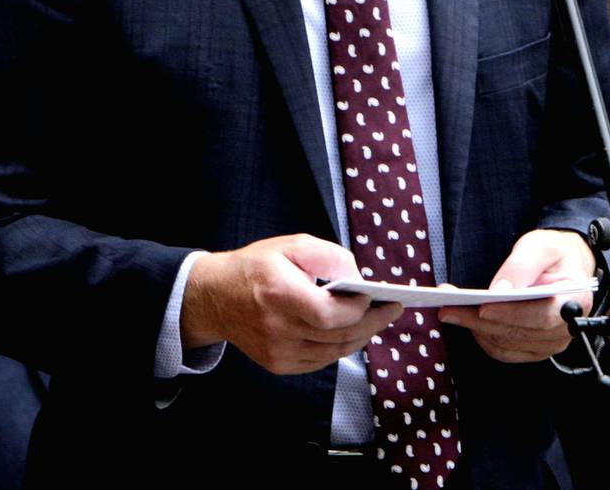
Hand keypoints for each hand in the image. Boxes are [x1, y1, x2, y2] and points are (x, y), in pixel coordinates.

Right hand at [182, 234, 402, 374]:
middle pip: (338, 336)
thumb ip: (328, 256)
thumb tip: (358, 278)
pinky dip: (339, 346)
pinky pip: (321, 360)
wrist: (216, 298)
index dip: (359, 309)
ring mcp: (277, 351)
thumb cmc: (257, 267)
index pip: (330, 315)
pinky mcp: (278, 364)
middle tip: (393, 310)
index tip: (376, 296)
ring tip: (377, 320)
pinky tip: (349, 331)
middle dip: (372, 323)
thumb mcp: (292, 245)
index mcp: (279, 294)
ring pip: (334, 352)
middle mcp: (277, 328)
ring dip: (360, 336)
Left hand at [438, 229, 594, 363]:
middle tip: (448, 306)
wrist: (562, 267)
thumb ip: (523, 266)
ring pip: (505, 343)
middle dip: (479, 320)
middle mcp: (565, 329)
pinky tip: (465, 320)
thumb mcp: (541, 246)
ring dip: (474, 328)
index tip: (483, 307)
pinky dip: (481, 336)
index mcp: (575, 301)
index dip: (512, 314)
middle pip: (519, 332)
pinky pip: (502, 350)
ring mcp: (549, 344)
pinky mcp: (532, 349)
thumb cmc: (554, 254)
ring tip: (449, 309)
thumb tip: (500, 291)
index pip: (543, 316)